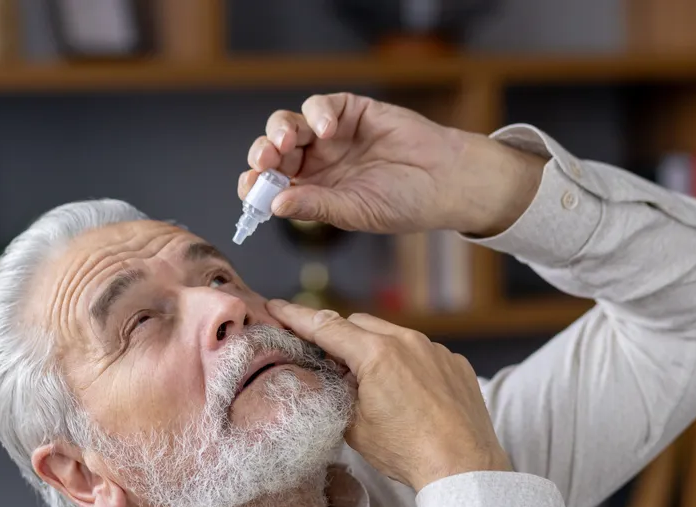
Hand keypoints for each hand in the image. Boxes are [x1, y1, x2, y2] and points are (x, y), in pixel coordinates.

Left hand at [239, 92, 545, 236]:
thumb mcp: (354, 211)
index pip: (270, 185)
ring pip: (290, 125)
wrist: (446, 181)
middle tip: (265, 162)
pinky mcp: (351, 111)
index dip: (255, 184)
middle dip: (263, 155)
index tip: (249, 187)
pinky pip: (322, 105)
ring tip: (289, 143)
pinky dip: (318, 114)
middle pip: (273, 152)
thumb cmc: (404, 203)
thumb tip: (274, 207)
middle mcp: (316, 162)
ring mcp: (332, 135)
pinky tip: (328, 130)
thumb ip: (315, 206)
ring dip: (282, 131)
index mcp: (312, 191)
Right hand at [267, 299, 511, 491]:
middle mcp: (408, 341)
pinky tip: (408, 393)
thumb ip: (338, 392)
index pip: (326, 327)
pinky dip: (407, 363)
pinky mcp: (456, 364)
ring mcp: (436, 350)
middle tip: (325, 357)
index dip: (296, 316)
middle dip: (339, 335)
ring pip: (393, 336)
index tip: (276, 307)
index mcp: (377, 354)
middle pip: (360, 324)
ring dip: (376, 349)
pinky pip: (423, 352)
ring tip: (371, 382)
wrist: (463, 467)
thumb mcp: (354, 426)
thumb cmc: (407, 451)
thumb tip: (335, 379)